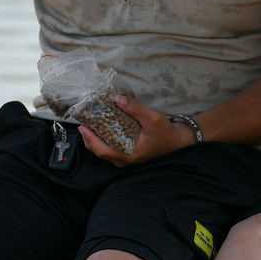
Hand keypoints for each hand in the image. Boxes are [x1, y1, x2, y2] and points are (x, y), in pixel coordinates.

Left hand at [78, 94, 193, 166]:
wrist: (178, 142)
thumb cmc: (166, 133)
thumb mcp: (153, 118)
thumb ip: (136, 109)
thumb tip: (118, 99)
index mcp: (128, 154)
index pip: (102, 150)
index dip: (90, 139)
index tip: (83, 127)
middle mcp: (125, 160)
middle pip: (100, 152)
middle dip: (89, 139)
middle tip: (83, 124)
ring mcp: (126, 160)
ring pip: (104, 153)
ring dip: (95, 141)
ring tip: (89, 126)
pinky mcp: (129, 156)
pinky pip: (111, 151)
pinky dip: (103, 142)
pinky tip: (102, 130)